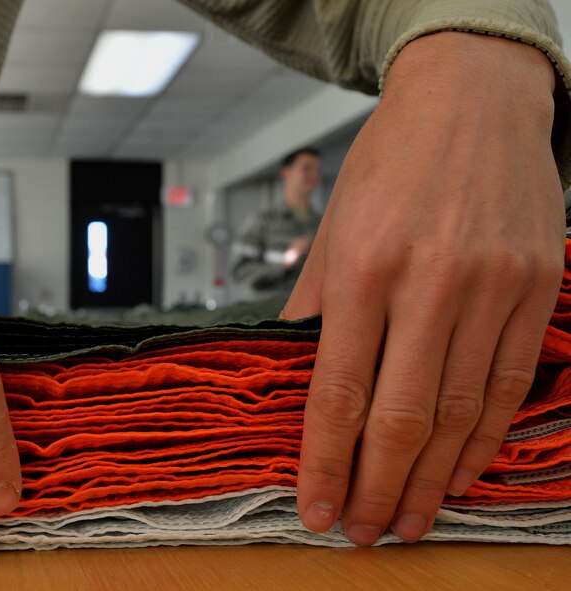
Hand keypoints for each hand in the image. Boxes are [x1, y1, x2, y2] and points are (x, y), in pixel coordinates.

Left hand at [281, 32, 565, 544]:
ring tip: (408, 520)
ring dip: (432, 479)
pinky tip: (460, 473)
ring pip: (461, 413)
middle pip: (402, 417)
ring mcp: (492, 287)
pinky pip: (510, 384)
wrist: (471, 101)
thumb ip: (314, 308)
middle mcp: (430, 281)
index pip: (339, 391)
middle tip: (362, 532)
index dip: (326, 463)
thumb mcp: (333, 229)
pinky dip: (485, 439)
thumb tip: (292, 376)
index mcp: (364, 267)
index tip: (316, 509)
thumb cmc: (389, 164)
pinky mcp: (537, 288)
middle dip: (379, 488)